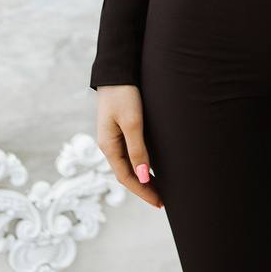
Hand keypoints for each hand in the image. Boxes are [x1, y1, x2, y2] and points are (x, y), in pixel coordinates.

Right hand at [96, 84, 163, 207]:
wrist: (118, 69)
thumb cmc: (124, 94)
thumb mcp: (132, 122)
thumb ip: (138, 149)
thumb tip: (143, 177)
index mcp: (108, 146)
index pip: (126, 177)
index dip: (143, 191)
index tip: (159, 202)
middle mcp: (109, 144)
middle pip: (126, 173)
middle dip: (143, 188)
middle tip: (162, 200)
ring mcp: (114, 136)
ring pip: (129, 164)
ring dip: (143, 177)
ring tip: (160, 187)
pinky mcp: (121, 127)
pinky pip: (130, 152)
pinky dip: (141, 163)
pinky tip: (151, 165)